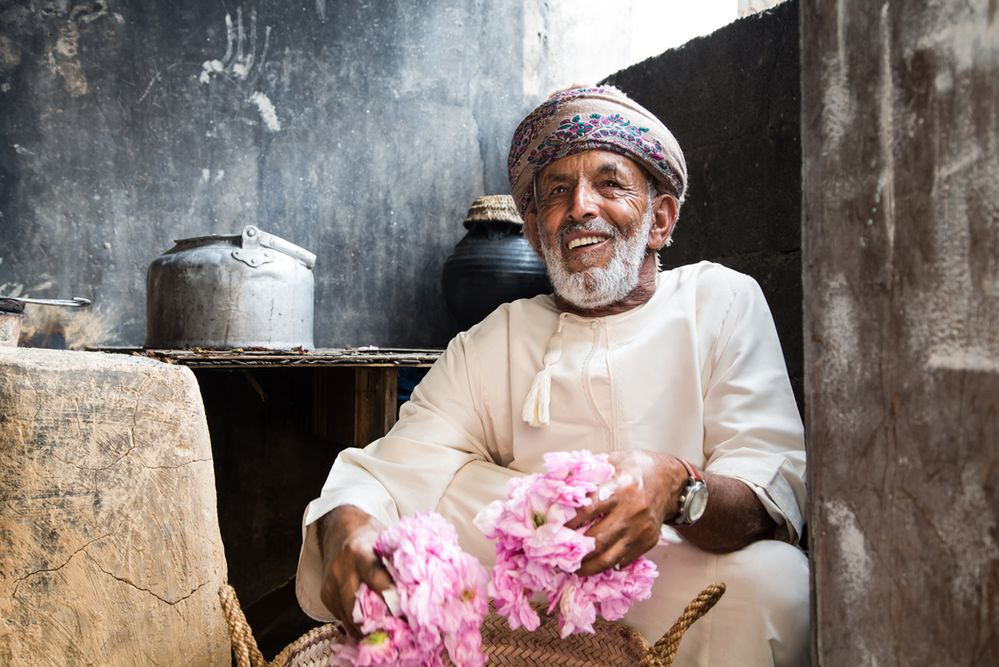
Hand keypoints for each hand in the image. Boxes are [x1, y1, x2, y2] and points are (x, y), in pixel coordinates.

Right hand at [317, 505, 393, 636]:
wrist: (340, 530)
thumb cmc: (370, 537)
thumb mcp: (384, 541)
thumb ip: (396, 561)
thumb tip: (417, 586)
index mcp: (359, 551)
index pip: (374, 576)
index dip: (390, 594)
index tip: (404, 610)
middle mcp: (342, 569)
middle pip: (358, 604)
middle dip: (377, 621)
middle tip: (397, 631)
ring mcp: (331, 584)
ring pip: (348, 617)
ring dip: (367, 629)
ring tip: (386, 633)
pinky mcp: (325, 595)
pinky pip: (342, 617)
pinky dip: (357, 624)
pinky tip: (370, 626)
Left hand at [566, 450, 685, 575]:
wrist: (670, 479)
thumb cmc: (636, 467)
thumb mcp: (612, 460)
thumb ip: (586, 470)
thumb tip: (554, 480)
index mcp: (620, 487)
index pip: (588, 510)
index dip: (568, 523)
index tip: (552, 531)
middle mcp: (632, 510)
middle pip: (597, 539)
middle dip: (575, 552)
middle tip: (557, 558)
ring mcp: (641, 529)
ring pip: (610, 557)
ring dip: (588, 567)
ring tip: (573, 570)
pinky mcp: (649, 541)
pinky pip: (624, 560)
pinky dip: (607, 565)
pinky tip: (594, 564)